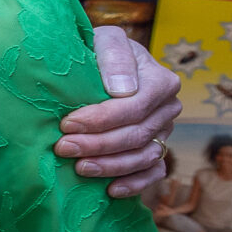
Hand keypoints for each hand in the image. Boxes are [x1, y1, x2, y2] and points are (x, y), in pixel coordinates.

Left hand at [56, 26, 180, 196]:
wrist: (103, 65)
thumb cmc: (101, 51)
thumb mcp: (106, 40)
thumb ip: (114, 56)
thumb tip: (123, 90)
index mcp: (161, 81)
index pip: (134, 107)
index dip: (101, 119)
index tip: (68, 123)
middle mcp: (168, 109)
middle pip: (137, 135)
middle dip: (98, 144)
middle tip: (63, 148)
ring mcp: (164, 132)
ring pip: (143, 157)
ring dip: (110, 166)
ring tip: (79, 168)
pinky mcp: (157, 151)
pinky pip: (153, 174)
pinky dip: (134, 184)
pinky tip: (110, 190)